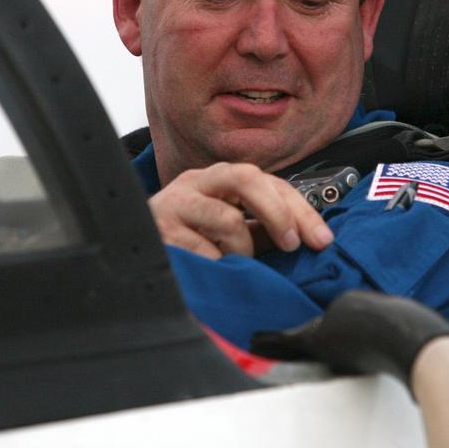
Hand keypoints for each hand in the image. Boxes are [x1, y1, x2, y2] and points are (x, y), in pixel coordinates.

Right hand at [148, 162, 333, 259]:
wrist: (128, 249)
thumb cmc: (186, 239)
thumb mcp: (226, 227)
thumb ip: (259, 227)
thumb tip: (304, 238)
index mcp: (217, 179)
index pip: (267, 180)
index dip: (299, 208)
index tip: (321, 239)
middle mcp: (196, 183)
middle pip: (246, 178)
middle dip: (277, 212)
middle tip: (291, 244)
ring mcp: (176, 205)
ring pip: (229, 220)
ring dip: (243, 250)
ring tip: (234, 262)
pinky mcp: (162, 233)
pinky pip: (206, 252)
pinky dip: (218, 266)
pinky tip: (212, 269)